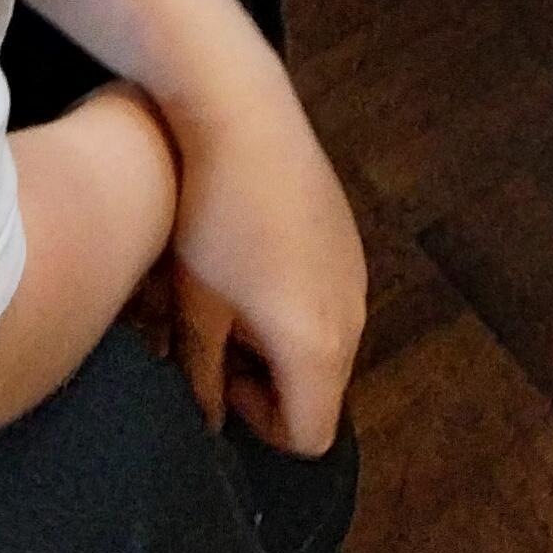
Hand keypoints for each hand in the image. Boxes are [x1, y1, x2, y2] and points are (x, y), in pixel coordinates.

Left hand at [158, 56, 365, 453]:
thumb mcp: (195, 306)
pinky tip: (252, 259)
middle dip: (271, 384)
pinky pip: (331, 297)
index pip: (309, 436)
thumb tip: (209, 417)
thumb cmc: (211, 217)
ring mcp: (357, 271)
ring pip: (328, 342)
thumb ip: (204, 375)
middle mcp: (353, 316)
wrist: (244, 116)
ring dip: (283, 343)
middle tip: (217, 345)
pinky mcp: (349, 235)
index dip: (261, 427)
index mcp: (318, 344)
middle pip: (324, 389)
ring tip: (230, 299)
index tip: (219, 380)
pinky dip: (297, 303)